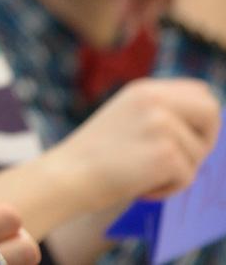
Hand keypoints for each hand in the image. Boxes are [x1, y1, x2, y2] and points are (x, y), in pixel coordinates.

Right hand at [50, 78, 219, 209]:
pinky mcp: (165, 153)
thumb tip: (205, 128)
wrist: (66, 174)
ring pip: (199, 153)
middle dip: (205, 139)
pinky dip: (167, 190)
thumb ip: (161, 115)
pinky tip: (139, 187)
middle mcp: (155, 99)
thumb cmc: (94, 156)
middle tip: (180, 161)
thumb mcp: (127, 119)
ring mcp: (162, 124)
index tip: (188, 140)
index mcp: (144, 89)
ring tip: (141, 175)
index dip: (201, 118)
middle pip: (211, 111)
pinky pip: (187, 178)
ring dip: (177, 172)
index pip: (200, 92)